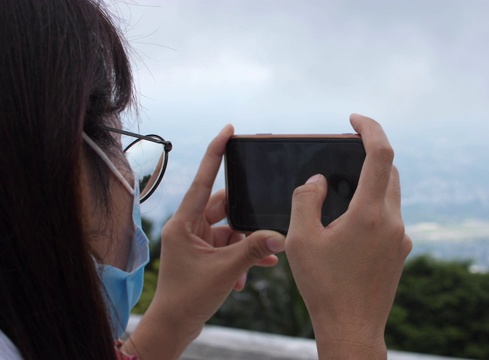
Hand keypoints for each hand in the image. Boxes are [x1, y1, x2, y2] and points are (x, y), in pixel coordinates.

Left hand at [123, 125, 284, 358]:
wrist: (174, 327)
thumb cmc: (188, 298)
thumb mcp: (225, 270)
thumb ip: (254, 249)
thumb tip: (280, 236)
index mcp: (184, 222)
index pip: (202, 180)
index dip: (216, 153)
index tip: (228, 131)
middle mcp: (189, 227)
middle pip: (224, 208)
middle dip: (246, 219)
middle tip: (265, 220)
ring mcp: (197, 241)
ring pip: (231, 230)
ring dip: (247, 244)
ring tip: (263, 260)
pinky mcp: (204, 255)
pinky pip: (229, 246)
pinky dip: (242, 257)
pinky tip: (251, 273)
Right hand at [285, 114, 411, 358]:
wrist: (352, 329)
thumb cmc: (324, 287)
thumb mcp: (301, 240)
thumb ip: (306, 200)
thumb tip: (318, 180)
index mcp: (369, 213)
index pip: (381, 154)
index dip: (370, 128)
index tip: (354, 119)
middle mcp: (393, 221)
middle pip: (390, 172)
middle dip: (369, 156)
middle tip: (344, 154)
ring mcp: (401, 238)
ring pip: (392, 195)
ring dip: (372, 184)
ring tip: (342, 194)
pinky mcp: (402, 252)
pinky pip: (391, 217)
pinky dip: (374, 208)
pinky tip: (351, 226)